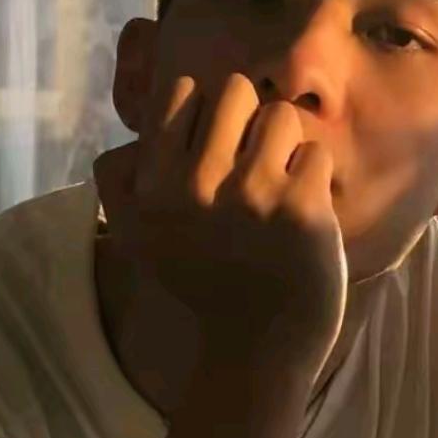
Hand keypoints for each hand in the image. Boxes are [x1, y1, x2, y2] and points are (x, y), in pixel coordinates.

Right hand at [94, 74, 346, 376]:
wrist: (255, 348)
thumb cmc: (202, 284)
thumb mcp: (138, 238)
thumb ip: (122, 183)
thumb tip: (131, 136)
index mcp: (154, 184)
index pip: (180, 90)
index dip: (205, 109)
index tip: (214, 147)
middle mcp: (196, 182)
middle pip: (235, 89)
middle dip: (249, 119)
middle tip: (253, 162)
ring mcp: (251, 192)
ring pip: (279, 116)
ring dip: (285, 146)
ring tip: (278, 186)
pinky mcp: (300, 207)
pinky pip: (314, 153)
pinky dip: (314, 179)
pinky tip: (300, 212)